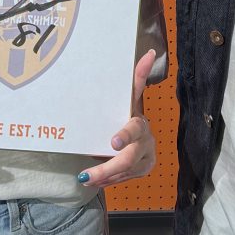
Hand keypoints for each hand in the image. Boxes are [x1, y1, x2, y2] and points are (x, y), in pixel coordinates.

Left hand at [78, 49, 156, 188]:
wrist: (137, 134)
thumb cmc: (127, 113)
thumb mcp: (129, 98)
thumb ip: (138, 77)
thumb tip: (150, 52)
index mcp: (141, 123)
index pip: (134, 129)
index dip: (125, 135)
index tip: (113, 142)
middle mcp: (147, 142)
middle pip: (128, 158)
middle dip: (107, 167)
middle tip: (86, 175)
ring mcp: (147, 159)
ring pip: (124, 172)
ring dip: (104, 176)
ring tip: (85, 178)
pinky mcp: (144, 171)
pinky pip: (124, 179)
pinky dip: (109, 181)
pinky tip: (97, 182)